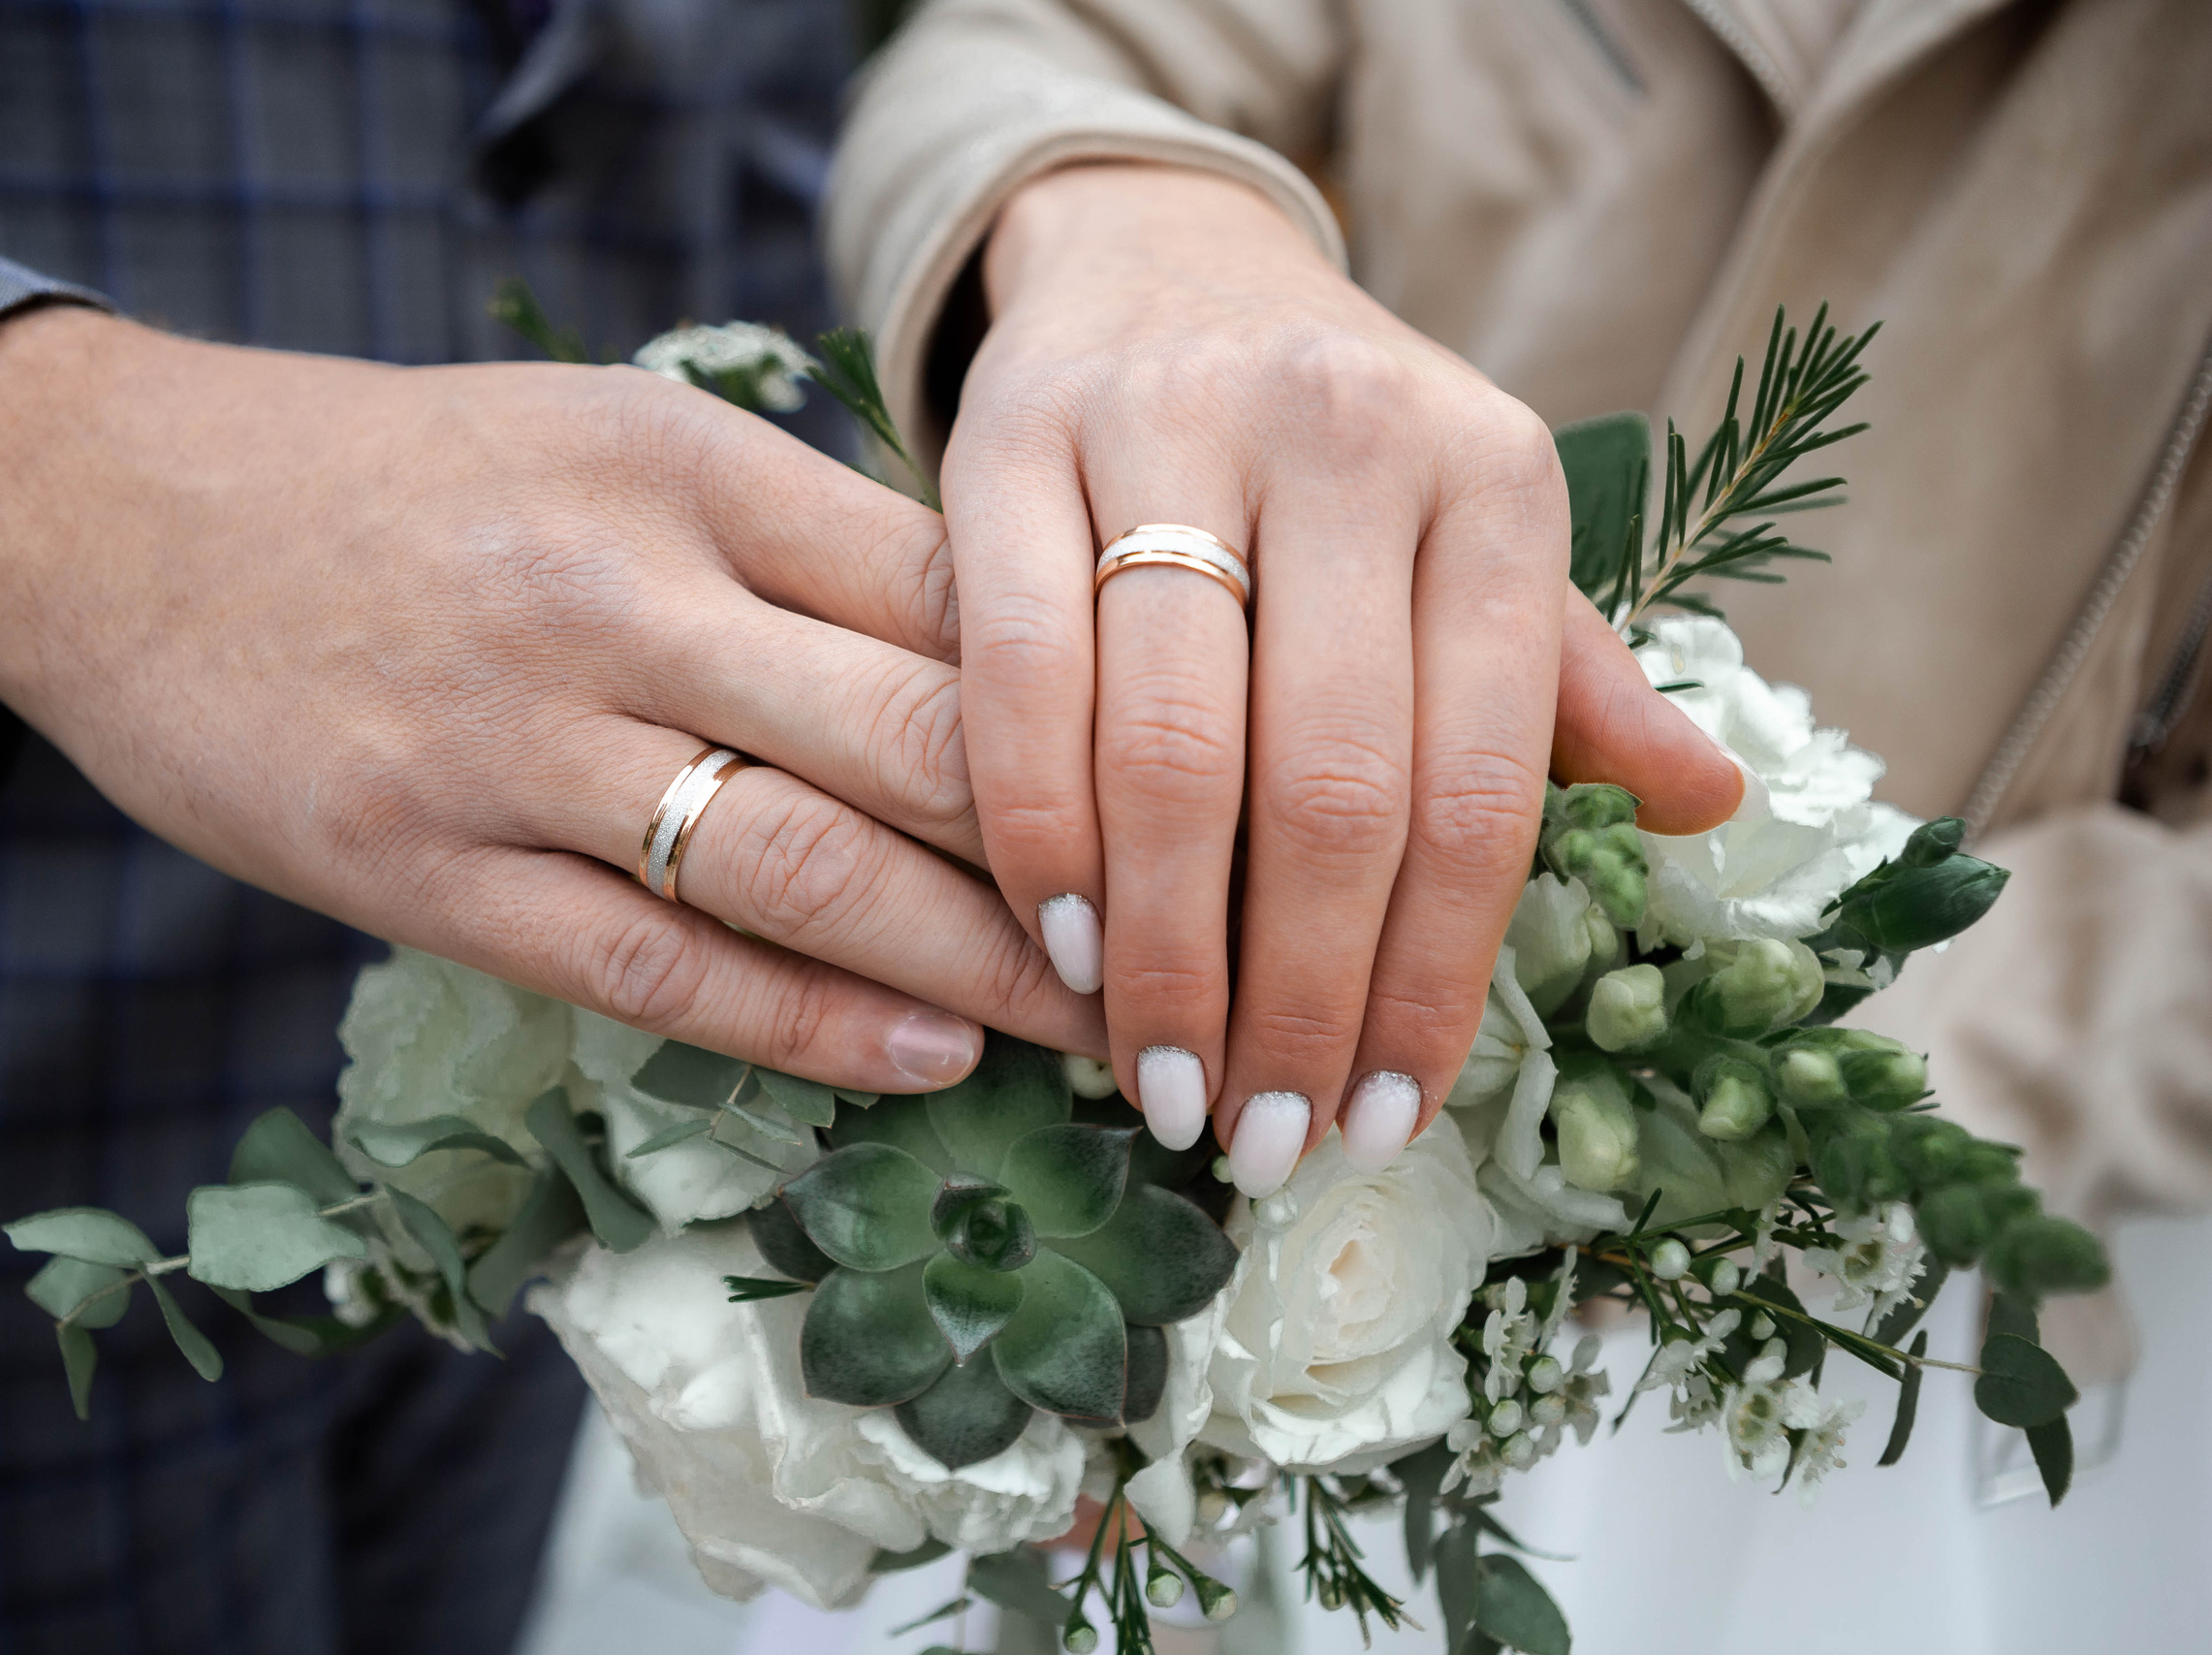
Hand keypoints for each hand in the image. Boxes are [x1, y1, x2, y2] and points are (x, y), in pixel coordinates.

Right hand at [0, 305, 1102, 1089]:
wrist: (118, 509)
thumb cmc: (413, 485)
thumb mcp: (613, 446)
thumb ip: (794, 542)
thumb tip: (1005, 669)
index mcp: (688, 463)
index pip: (957, 595)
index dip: (1102, 711)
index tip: (1205, 798)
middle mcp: (621, 591)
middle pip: (923, 735)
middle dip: (1092, 860)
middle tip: (1212, 949)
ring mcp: (518, 738)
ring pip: (812, 867)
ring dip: (987, 965)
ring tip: (1118, 1037)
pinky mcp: (424, 866)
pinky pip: (656, 965)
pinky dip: (809, 1023)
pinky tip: (926, 1059)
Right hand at [947, 163, 1740, 1190]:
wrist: (1160, 263)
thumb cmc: (1336, 452)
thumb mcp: (1472, 534)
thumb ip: (1563, 678)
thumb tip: (1709, 808)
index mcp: (1491, 482)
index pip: (1478, 784)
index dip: (1430, 979)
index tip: (1382, 1122)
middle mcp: (1347, 438)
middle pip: (1328, 788)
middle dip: (1295, 999)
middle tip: (1261, 1141)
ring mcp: (1172, 429)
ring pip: (1171, 750)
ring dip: (1163, 955)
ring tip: (1161, 1089)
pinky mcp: (1015, 440)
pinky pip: (1020, 678)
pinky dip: (1039, 836)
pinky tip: (1057, 949)